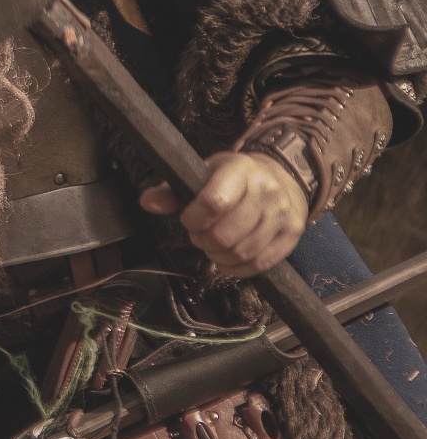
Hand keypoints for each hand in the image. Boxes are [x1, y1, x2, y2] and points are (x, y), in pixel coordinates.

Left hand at [139, 150, 309, 278]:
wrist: (280, 180)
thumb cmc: (231, 180)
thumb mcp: (202, 175)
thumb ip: (172, 191)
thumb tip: (147, 202)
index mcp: (240, 169)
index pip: (212, 203)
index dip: (193, 219)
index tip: (188, 218)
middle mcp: (267, 190)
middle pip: (224, 234)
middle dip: (203, 240)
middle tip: (200, 234)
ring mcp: (283, 214)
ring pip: (241, 252)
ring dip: (217, 256)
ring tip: (213, 244)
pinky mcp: (291, 235)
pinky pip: (259, 264)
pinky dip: (237, 268)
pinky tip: (227, 258)